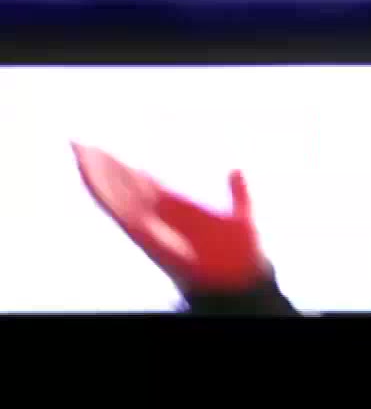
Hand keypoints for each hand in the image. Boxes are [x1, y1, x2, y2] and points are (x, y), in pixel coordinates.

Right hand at [72, 142, 269, 292]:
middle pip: (124, 185)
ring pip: (117, 195)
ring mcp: (153, 222)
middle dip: (103, 165)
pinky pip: (121, 213)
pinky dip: (105, 194)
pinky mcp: (147, 233)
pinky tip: (91, 178)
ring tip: (79, 153)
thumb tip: (236, 170)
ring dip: (98, 175)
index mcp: (177, 207)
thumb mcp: (241, 215)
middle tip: (79, 143)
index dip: (123, 167)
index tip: (104, 151)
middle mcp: (160, 214)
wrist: (237, 277)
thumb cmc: (238, 252)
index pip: (143, 181)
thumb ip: (238, 193)